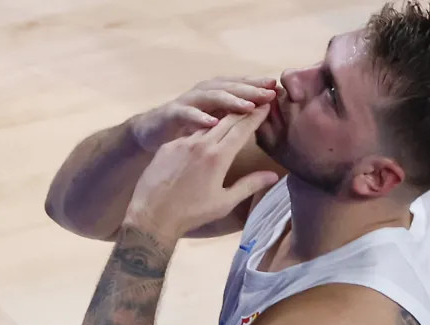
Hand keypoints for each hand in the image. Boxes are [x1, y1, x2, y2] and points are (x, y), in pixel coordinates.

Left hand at [125, 106, 279, 238]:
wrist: (152, 216)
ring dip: (223, 116)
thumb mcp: (224, 202)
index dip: (256, 115)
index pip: (242, 128)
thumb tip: (274, 175)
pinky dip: (202, 129)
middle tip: (256, 100)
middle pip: (227, 119)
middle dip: (243, 109)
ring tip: (234, 111)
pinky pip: (189, 133)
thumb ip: (249, 185)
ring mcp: (182, 143)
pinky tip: (206, 129)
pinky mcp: (167, 146)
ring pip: (207, 124)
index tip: (267, 105)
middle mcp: (201, 143)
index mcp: (218, 157)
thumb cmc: (191, 213)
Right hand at [129, 77, 276, 152]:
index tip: (277, 90)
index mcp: (216, 96)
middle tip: (269, 94)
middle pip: (230, 88)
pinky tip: (212, 122)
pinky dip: (199, 117)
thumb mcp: (215, 125)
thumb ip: (234, 120)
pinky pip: (186, 114)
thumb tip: (263, 115)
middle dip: (250, 89)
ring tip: (247, 106)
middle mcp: (203, 94)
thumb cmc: (188, 131)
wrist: (151, 133)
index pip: (241, 87)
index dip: (258, 86)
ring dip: (229, 100)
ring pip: (211, 96)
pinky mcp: (171, 114)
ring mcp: (187, 103)